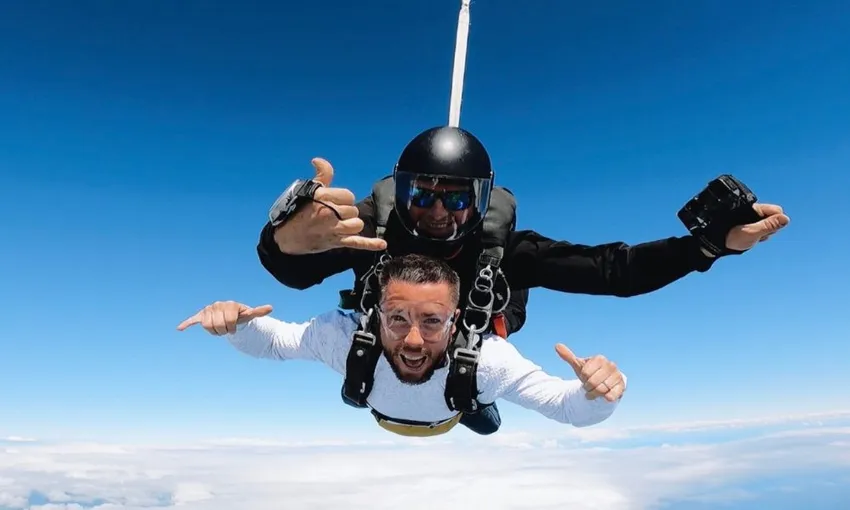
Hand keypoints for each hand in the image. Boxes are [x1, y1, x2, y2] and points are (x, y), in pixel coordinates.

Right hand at [176, 301, 272, 334]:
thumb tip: (271, 308)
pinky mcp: (201, 316)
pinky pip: (193, 320)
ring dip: (214, 331)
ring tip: (219, 328)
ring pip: (207, 326)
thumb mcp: (248, 315)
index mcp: (228, 305)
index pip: (228, 321)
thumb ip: (258, 312)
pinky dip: (187, 324)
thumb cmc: (239, 316)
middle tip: (227, 329)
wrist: (228, 315)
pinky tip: (179, 329)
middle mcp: (216, 305)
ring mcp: (208, 310)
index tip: (235, 327)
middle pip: (217, 325)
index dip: (232, 328)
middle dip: (223, 330)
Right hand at [273, 158, 387, 254]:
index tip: (334, 202)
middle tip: (332, 215)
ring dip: (351, 225)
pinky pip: (357, 243)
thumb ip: (321, 175)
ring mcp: (333, 229)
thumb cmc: (297, 211)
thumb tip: (318, 160)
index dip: (343, 199)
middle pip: (353, 210)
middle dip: (346, 212)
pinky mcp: (335, 243)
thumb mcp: (307, 190)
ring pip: (357, 225)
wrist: (286, 236)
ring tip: (340, 225)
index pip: (348, 196)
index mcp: (323, 198)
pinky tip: (382, 244)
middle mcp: (329, 213)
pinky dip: (370, 244)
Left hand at [555, 343, 624, 401]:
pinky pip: (612, 395)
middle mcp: (610, 365)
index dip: (583, 378)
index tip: (585, 377)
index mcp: (599, 359)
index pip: (585, 373)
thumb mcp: (578, 366)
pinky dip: (606, 398)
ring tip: (595, 391)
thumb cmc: (589, 374)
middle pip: (593, 382)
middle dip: (588, 387)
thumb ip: (568, 356)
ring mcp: (617, 375)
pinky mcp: (622, 386)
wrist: (602, 384)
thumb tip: (557, 345)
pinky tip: (605, 397)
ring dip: (595, 394)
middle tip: (589, 386)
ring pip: (601, 389)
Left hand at [724, 203, 789, 251]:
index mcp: (754, 208)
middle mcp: (754, 211)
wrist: (715, 244)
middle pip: (774, 218)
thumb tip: (785, 219)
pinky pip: (761, 230)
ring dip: (763, 233)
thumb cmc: (730, 238)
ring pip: (768, 225)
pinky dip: (758, 235)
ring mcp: (752, 218)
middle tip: (757, 236)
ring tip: (750, 238)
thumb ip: (768, 226)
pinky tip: (750, 239)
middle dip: (769, 229)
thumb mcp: (751, 233)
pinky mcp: (750, 224)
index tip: (767, 230)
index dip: (776, 222)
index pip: (777, 210)